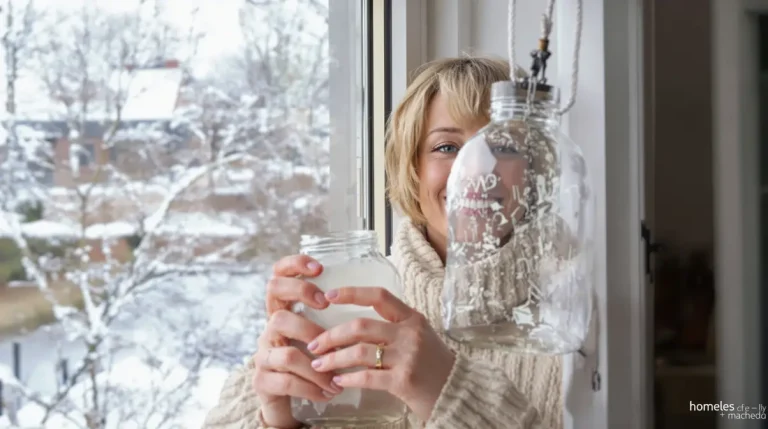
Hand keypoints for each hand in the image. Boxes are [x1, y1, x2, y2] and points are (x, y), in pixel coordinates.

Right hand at [253, 255, 340, 427]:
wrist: (286, 402)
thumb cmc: (311, 362)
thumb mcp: (318, 335)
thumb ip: (330, 318)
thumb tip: (365, 298)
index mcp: (283, 313)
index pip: (278, 277)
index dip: (293, 266)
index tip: (319, 268)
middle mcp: (269, 329)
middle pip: (276, 307)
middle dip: (302, 302)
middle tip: (325, 305)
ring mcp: (263, 356)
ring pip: (286, 352)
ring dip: (316, 362)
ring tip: (336, 372)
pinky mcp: (262, 382)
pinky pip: (287, 382)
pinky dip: (312, 387)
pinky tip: (329, 391)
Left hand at [306, 287, 455, 421]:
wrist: (455, 391)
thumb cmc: (433, 363)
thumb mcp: (419, 335)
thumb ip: (393, 326)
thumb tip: (354, 326)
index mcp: (411, 318)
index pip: (379, 296)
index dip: (352, 293)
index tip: (329, 296)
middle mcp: (410, 333)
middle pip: (361, 326)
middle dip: (332, 335)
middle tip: (314, 343)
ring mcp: (407, 357)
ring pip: (359, 352)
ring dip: (333, 358)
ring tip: (318, 364)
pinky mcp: (403, 380)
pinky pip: (367, 377)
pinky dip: (348, 378)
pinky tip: (337, 380)